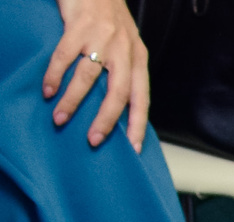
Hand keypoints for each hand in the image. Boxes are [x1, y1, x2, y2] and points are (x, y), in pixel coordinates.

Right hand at [46, 0, 148, 149]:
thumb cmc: (109, 17)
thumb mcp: (126, 44)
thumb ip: (124, 70)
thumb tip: (118, 106)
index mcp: (137, 58)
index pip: (142, 98)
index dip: (138, 124)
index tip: (133, 149)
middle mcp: (123, 50)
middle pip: (118, 93)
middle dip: (105, 120)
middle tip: (94, 140)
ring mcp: (101, 38)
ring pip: (88, 77)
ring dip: (74, 101)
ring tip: (61, 118)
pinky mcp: (78, 26)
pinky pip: (65, 56)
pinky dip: (55, 75)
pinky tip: (48, 90)